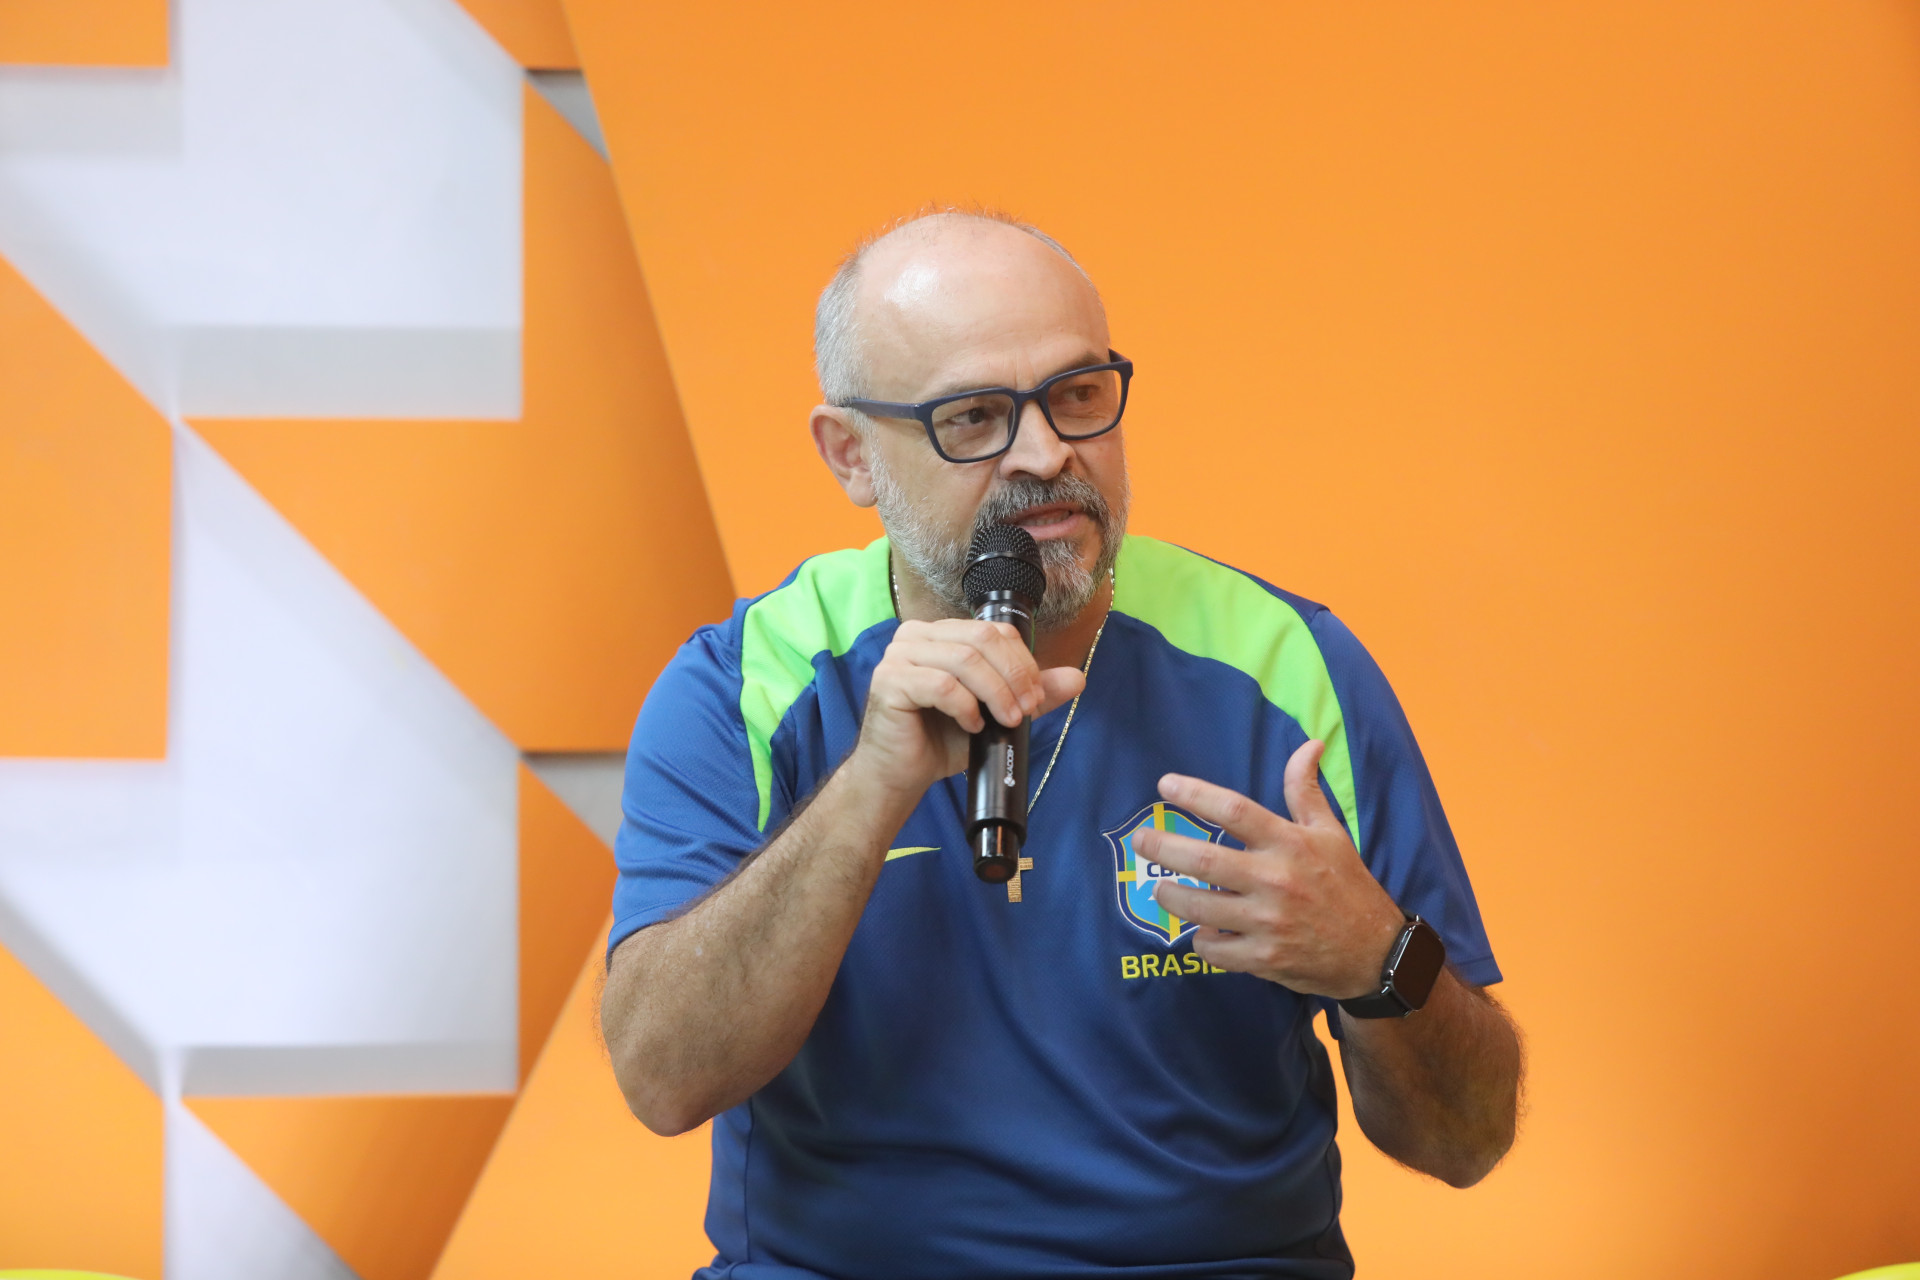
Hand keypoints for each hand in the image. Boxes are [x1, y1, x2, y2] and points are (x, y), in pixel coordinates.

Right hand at [850, 619, 1085, 800]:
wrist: (901, 773)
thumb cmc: (941, 739)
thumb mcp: (994, 712)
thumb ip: (1029, 692)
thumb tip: (1077, 678)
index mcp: (941, 634)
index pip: (993, 630)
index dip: (1022, 660)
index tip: (1037, 695)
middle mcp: (916, 636)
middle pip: (981, 639)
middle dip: (1015, 675)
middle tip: (1027, 709)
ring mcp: (899, 656)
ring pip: (964, 660)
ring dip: (995, 693)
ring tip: (1005, 720)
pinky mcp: (889, 681)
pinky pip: (940, 685)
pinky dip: (965, 707)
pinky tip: (971, 725)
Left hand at [1136, 740, 1405, 999]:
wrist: (1376, 953)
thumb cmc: (1348, 886)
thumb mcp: (1332, 833)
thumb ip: (1306, 791)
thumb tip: (1309, 744)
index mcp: (1289, 844)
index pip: (1234, 810)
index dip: (1195, 794)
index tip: (1165, 784)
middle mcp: (1275, 880)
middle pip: (1204, 860)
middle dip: (1163, 847)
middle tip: (1141, 840)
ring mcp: (1268, 922)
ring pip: (1199, 907)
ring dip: (1170, 896)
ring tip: (1160, 887)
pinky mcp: (1263, 958)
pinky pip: (1213, 948)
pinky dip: (1200, 939)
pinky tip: (1200, 930)